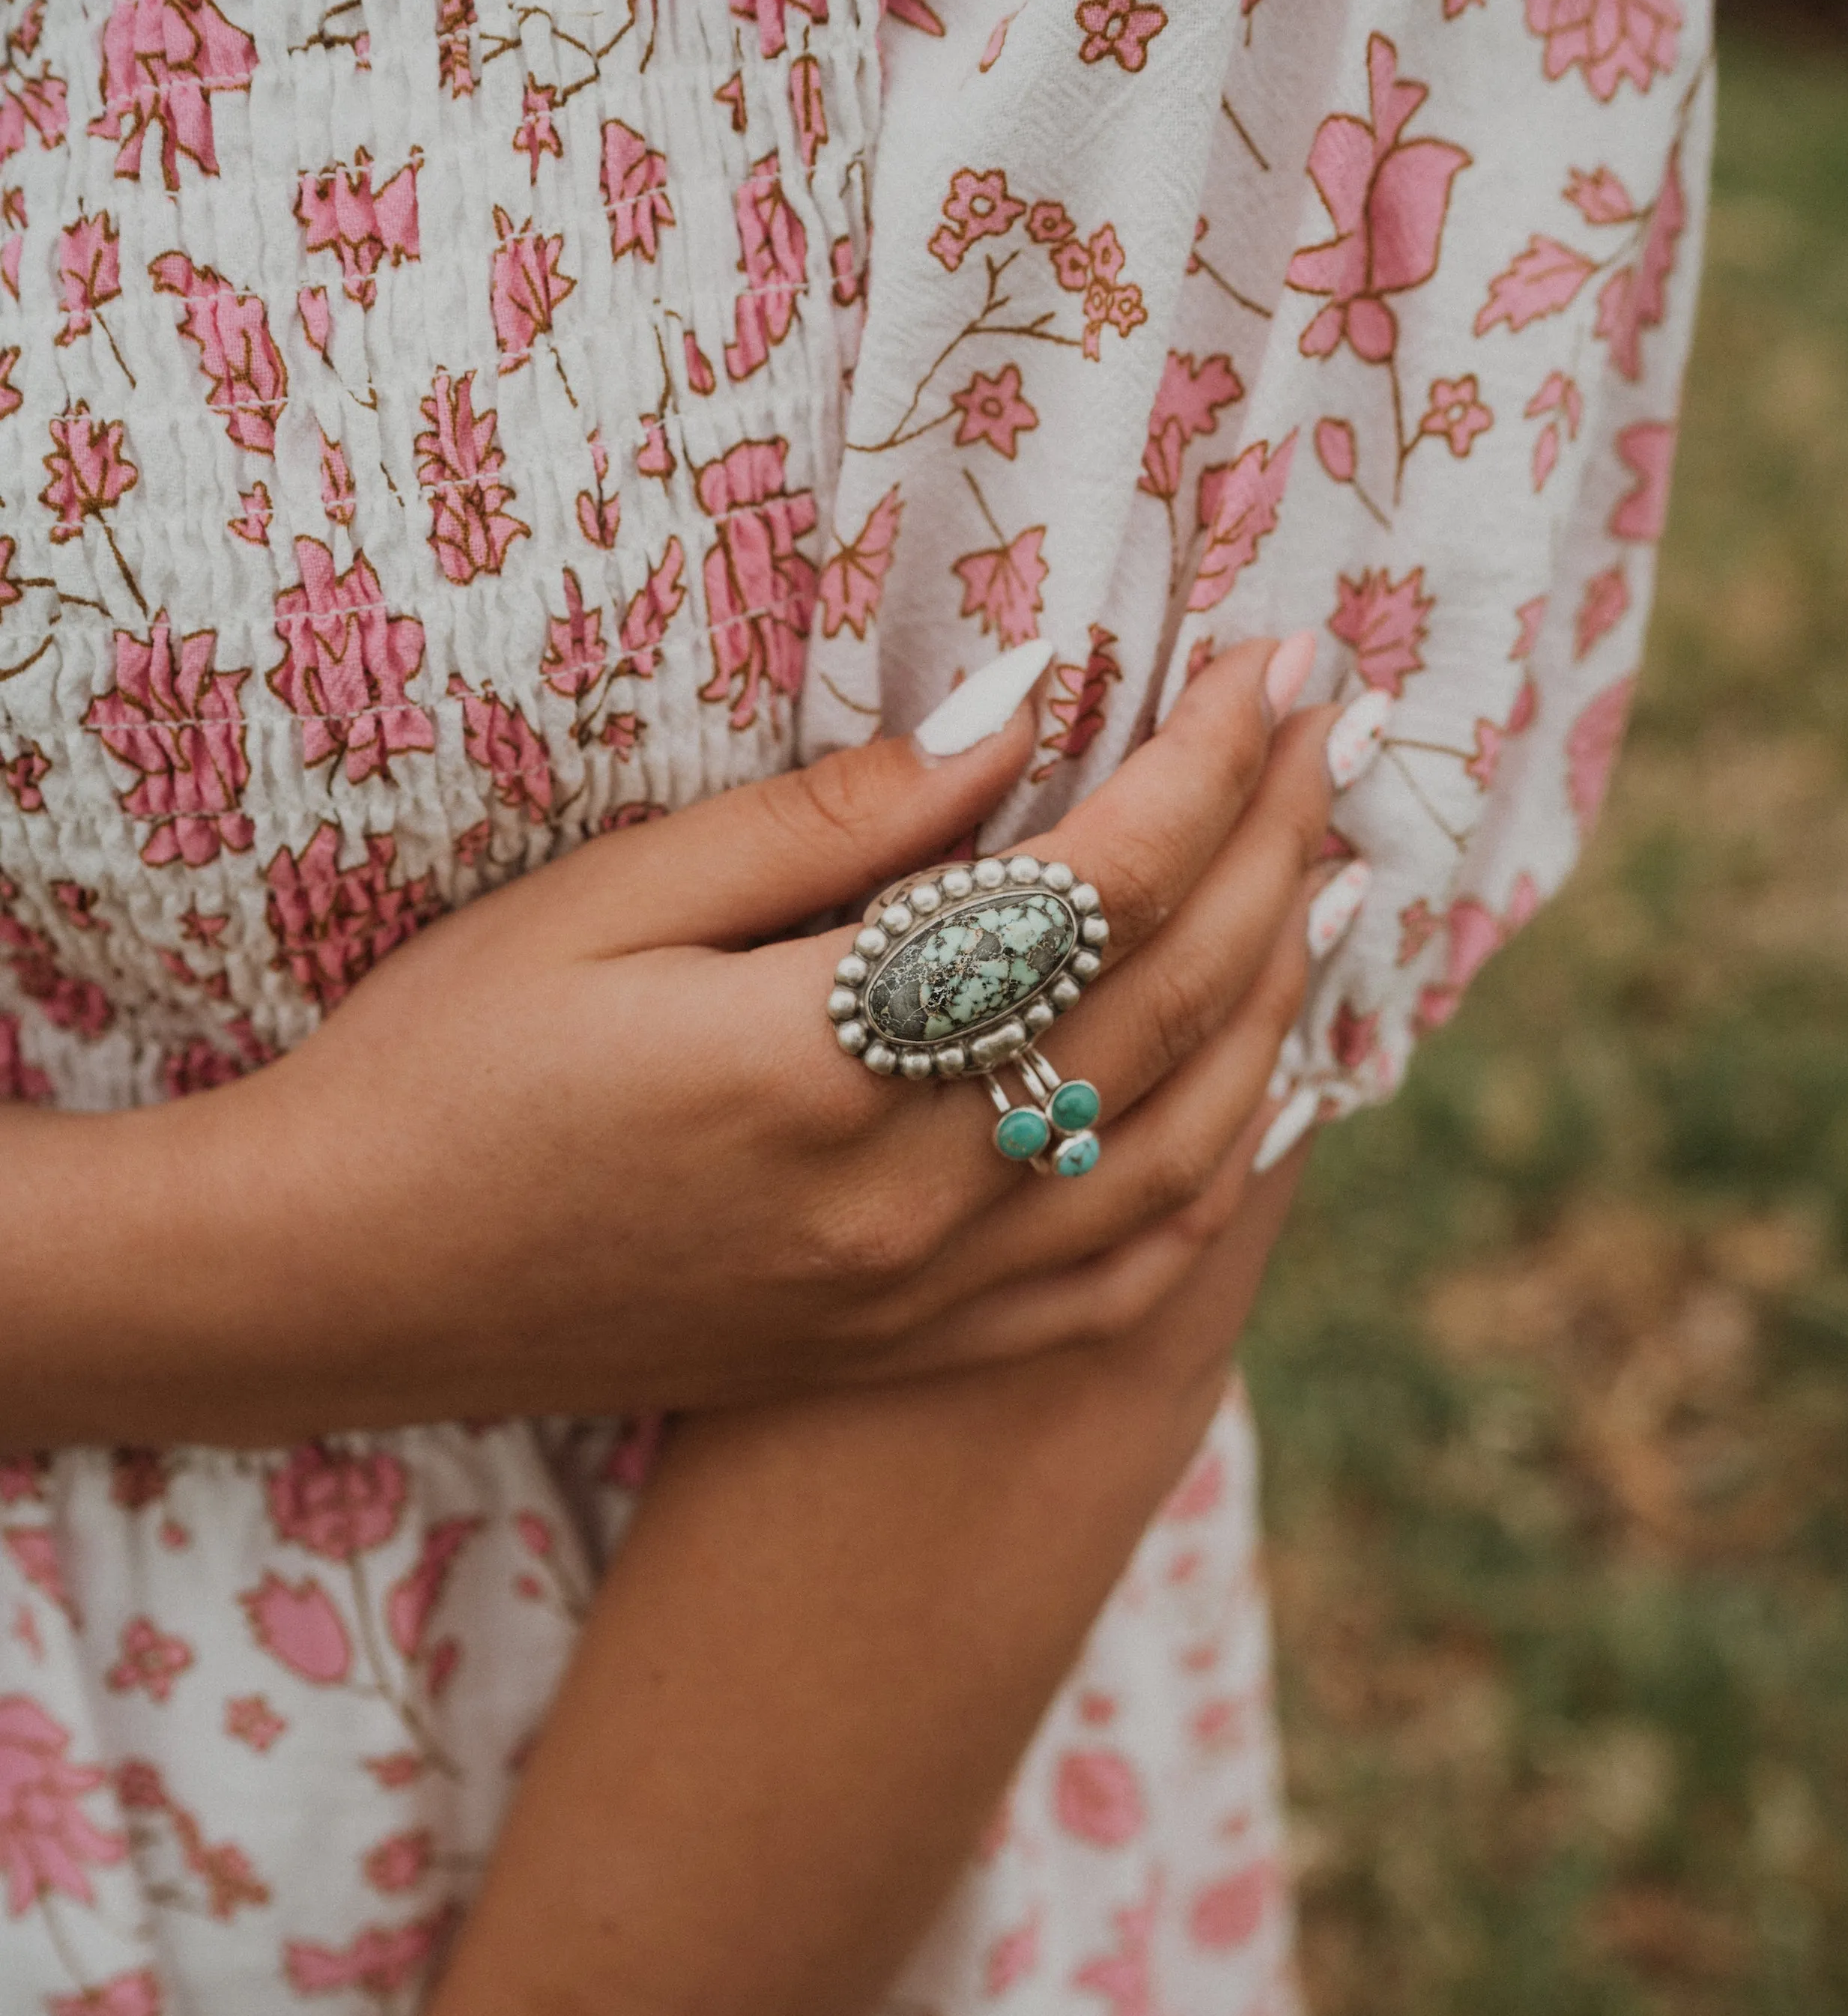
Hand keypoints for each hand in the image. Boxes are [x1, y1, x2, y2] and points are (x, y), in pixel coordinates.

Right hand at [12, 639, 1343, 1442]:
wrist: (342, 1285)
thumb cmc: (446, 1063)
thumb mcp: (609, 903)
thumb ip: (836, 822)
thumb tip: (1024, 710)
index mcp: (825, 1064)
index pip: (1093, 894)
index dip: (1206, 767)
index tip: (1275, 664)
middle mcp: (901, 1200)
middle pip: (1168, 1009)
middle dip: (1272, 850)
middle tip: (1336, 735)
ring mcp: (912, 1297)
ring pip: (1177, 1150)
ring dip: (1280, 1008)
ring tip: (1331, 887)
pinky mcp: (897, 1351)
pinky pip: (1114, 1281)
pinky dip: (1215, 1184)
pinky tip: (1259, 1100)